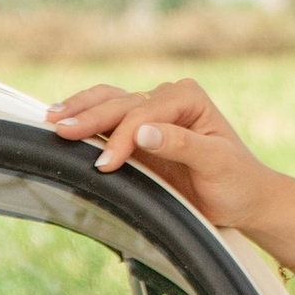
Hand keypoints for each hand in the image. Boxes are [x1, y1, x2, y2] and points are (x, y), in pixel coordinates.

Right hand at [43, 79, 294, 248]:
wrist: (243, 197)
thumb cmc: (236, 180)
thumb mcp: (216, 163)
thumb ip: (181, 144)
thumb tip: (144, 131)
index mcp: (188, 98)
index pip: (144, 114)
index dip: (122, 137)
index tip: (106, 165)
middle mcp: (168, 98)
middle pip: (121, 104)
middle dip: (89, 117)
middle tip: (60, 130)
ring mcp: (152, 113)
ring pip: (109, 103)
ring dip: (80, 110)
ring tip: (52, 118)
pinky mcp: (139, 132)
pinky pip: (108, 120)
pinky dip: (85, 119)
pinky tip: (64, 121)